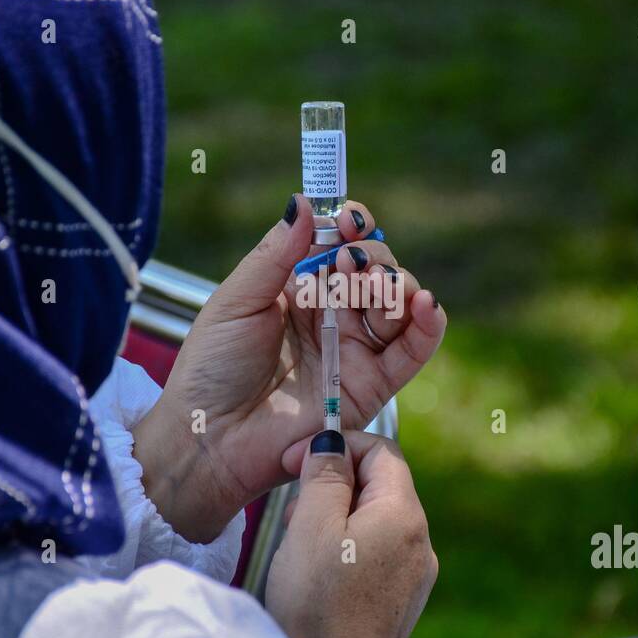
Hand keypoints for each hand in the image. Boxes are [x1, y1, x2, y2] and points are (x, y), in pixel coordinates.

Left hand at [134, 194, 444, 541]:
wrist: (210, 436)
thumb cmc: (211, 370)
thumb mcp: (236, 301)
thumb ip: (275, 254)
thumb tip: (303, 202)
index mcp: (299, 288)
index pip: (340, 243)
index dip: (351, 226)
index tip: (347, 218)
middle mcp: (332, 315)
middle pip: (376, 268)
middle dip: (372, 256)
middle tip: (349, 262)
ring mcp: (354, 349)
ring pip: (399, 304)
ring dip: (396, 284)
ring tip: (371, 287)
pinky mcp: (371, 385)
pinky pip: (413, 352)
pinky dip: (428, 325)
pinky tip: (425, 304)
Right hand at [264, 429, 437, 637]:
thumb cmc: (316, 602)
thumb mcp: (310, 525)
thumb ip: (324, 475)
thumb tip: (332, 442)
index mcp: (405, 515)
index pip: (382, 450)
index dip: (339, 445)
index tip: (298, 459)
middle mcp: (421, 542)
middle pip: (380, 486)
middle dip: (335, 484)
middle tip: (293, 508)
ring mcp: (416, 575)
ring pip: (376, 520)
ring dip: (337, 517)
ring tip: (300, 543)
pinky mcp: (403, 601)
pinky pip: (378, 554)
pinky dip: (348, 547)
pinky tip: (319, 571)